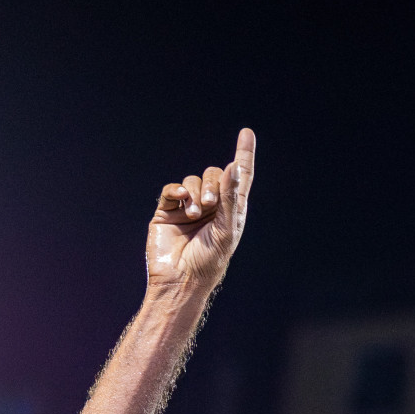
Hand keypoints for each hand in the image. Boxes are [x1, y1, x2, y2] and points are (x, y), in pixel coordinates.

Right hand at [146, 128, 256, 290]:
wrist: (180, 280)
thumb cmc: (209, 262)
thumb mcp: (226, 230)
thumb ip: (231, 198)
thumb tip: (234, 167)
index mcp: (231, 211)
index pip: (241, 177)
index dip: (244, 155)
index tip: (247, 133)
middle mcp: (211, 206)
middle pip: (215, 174)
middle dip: (214, 185)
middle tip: (211, 206)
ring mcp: (188, 207)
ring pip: (193, 179)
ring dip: (196, 192)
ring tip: (195, 214)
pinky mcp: (167, 210)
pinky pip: (173, 189)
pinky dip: (178, 190)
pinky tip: (182, 200)